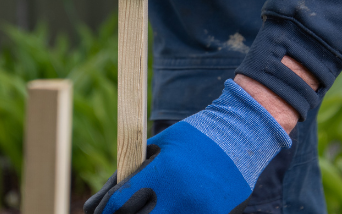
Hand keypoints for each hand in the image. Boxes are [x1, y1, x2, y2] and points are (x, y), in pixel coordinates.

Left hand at [84, 80, 291, 213]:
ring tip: (141, 209)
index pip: (121, 204)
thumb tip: (101, 200)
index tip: (98, 211)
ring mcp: (199, 211)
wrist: (243, 135)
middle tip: (117, 212)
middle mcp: (181, 197)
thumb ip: (131, 172)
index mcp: (165, 173)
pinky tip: (164, 208)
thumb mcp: (159, 146)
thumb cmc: (196, 136)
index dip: (106, 210)